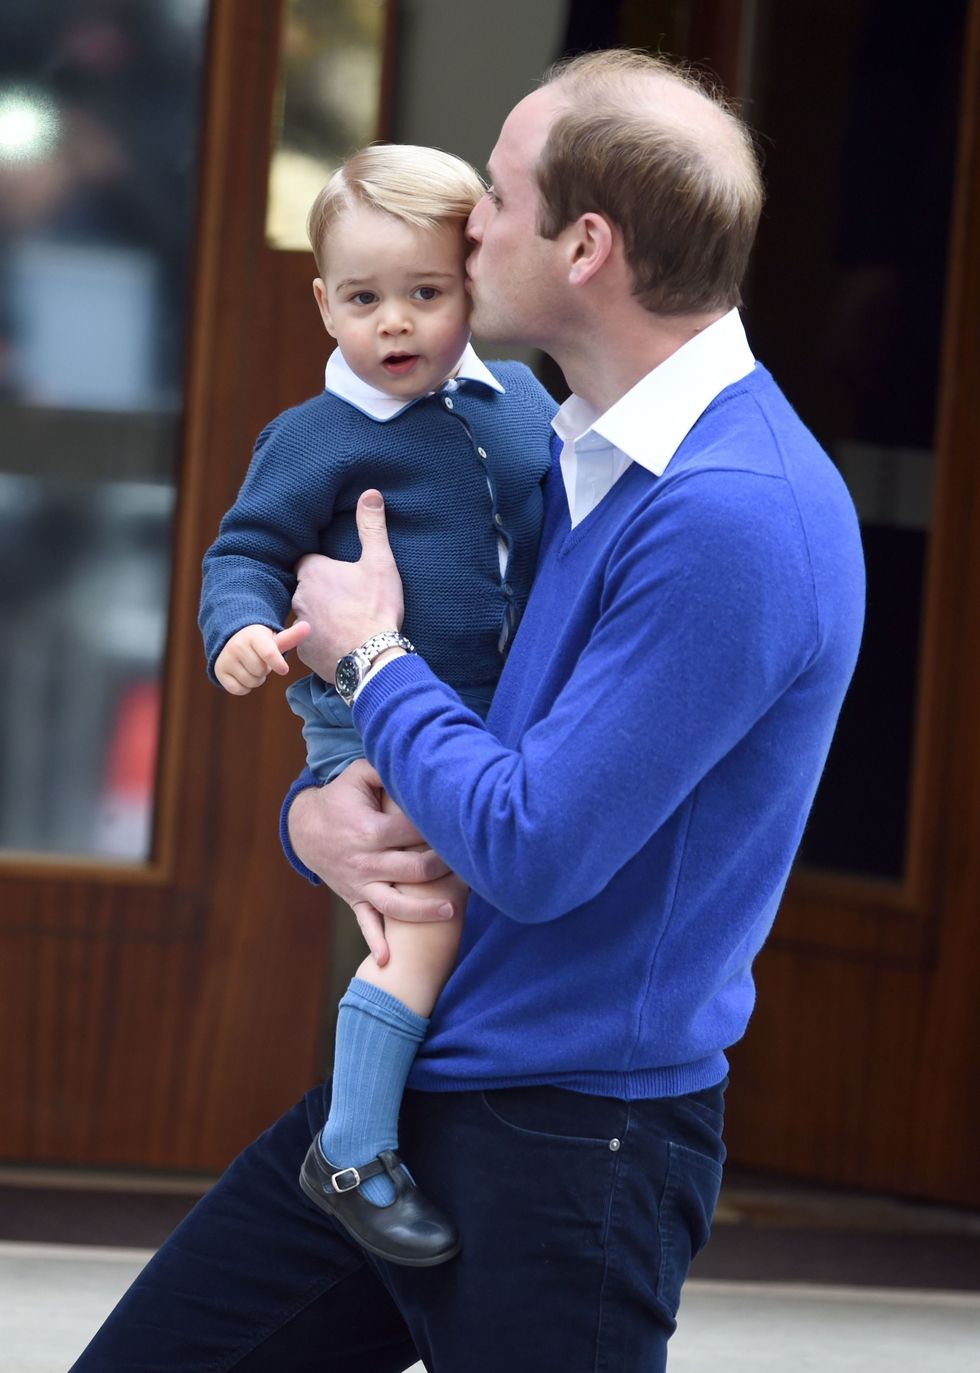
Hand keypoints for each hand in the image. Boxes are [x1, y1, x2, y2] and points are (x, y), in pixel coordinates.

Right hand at [215, 621, 310, 694]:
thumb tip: (308, 626)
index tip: (284, 669)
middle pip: (261, 671)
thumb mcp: (275, 638)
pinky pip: (238, 689)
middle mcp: (237, 646)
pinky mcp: (219, 671)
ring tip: (252, 667)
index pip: (268, 652)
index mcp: (254, 636)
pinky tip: (243, 675)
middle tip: (261, 661)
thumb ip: (291, 636)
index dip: (277, 663)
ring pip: (250, 681)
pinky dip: (245, 687)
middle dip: (265, 670)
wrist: (232, 640)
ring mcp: (226, 659)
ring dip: (256, 679)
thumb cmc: (260, 642)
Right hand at [287, 760, 455, 963]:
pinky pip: (365, 923)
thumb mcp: (359, 774)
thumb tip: (418, 758)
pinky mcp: (354, 898)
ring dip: (423, 910)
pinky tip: (388, 961)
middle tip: (470, 866)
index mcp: (369, 830)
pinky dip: (375, 941)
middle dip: (443, 869)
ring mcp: (359, 883)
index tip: (463, 828)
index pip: (414, 833)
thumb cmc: (341, 798)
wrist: (305, 829)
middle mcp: (365, 860)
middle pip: (412, 870)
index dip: (440, 830)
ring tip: (451, 910)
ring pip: (394, 904)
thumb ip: (386, 767)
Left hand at [292, 489, 403, 681]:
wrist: (372, 657)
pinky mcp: (304, 652)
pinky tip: (342, 643)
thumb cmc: (375, 608)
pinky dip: (323, 641)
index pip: (307, 561)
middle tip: (346, 597)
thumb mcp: (380, 562)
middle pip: (306, 588)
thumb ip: (372, 527)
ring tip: (345, 621)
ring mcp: (299, 626)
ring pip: (306, 615)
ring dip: (320, 616)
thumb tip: (371, 493)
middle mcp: (298, 597)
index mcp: (313, 572)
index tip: (338, 571)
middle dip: (321, 591)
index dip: (323, 565)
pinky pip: (310, 641)